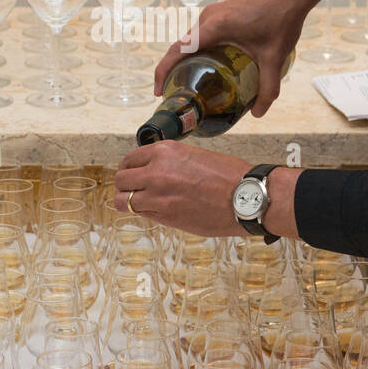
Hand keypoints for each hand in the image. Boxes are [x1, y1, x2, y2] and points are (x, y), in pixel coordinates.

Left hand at [113, 141, 250, 237]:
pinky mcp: (165, 216)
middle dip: (125, 185)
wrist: (246, 197)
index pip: (130, 159)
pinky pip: (141, 214)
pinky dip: (144, 213)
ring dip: (128, 202)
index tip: (133, 174)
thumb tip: (155, 170)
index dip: (129, 168)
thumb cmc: (228, 175)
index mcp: (164, 152)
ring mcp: (158, 195)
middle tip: (134, 190)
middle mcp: (156, 171)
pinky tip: (156, 211)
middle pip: (121, 179)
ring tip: (140, 204)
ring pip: (123, 201)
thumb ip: (170, 162)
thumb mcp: (194, 155)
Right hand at [154, 0, 306, 117]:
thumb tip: (258, 113)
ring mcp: (212, 13)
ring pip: (190, 40)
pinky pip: (200, 34)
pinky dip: (196, 50)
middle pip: (180, 47)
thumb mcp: (274, 57)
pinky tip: (207, 65)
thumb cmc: (282, 17)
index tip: (159, 91)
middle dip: (173, 70)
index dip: (163, 72)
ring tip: (188, 82)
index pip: (177, 50)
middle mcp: (208, 18)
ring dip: (185, 59)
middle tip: (176, 94)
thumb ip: (268, 88)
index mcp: (214, 27)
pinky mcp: (220, 12)